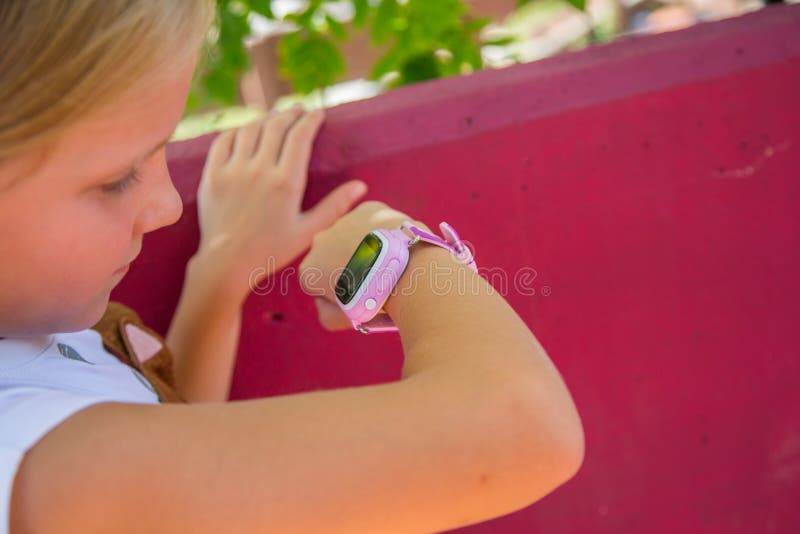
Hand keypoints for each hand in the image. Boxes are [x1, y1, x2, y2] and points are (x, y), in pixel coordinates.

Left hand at [195, 106, 367, 300]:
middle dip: (291, 113)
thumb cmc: (272, 250)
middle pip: (276, 126)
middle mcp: (259, 170)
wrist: (227, 263)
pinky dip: (238, 130)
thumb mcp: (309, 231)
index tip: (318, 113)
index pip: (300, 136)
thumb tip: (361, 186)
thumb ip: (335, 206)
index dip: (311, 120)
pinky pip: (224, 140)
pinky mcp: (212, 175)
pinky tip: (247, 131)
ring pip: (250, 129)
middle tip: (299, 110)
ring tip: (275, 118)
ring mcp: (233, 170)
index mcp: (285, 183)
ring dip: (266, 119)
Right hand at [299, 201, 428, 330]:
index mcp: (309, 270)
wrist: (407, 275)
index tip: (359, 297)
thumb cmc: (376, 301)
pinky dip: (381, 231)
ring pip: (352, 236)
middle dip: (349, 264)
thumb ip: (326, 311)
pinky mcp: (367, 209)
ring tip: (389, 262)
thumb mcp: (343, 319)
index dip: (338, 292)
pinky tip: (396, 245)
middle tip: (376, 280)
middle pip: (333, 255)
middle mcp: (319, 241)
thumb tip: (326, 300)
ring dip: (365, 246)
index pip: (318, 283)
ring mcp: (343, 221)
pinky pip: (371, 221)